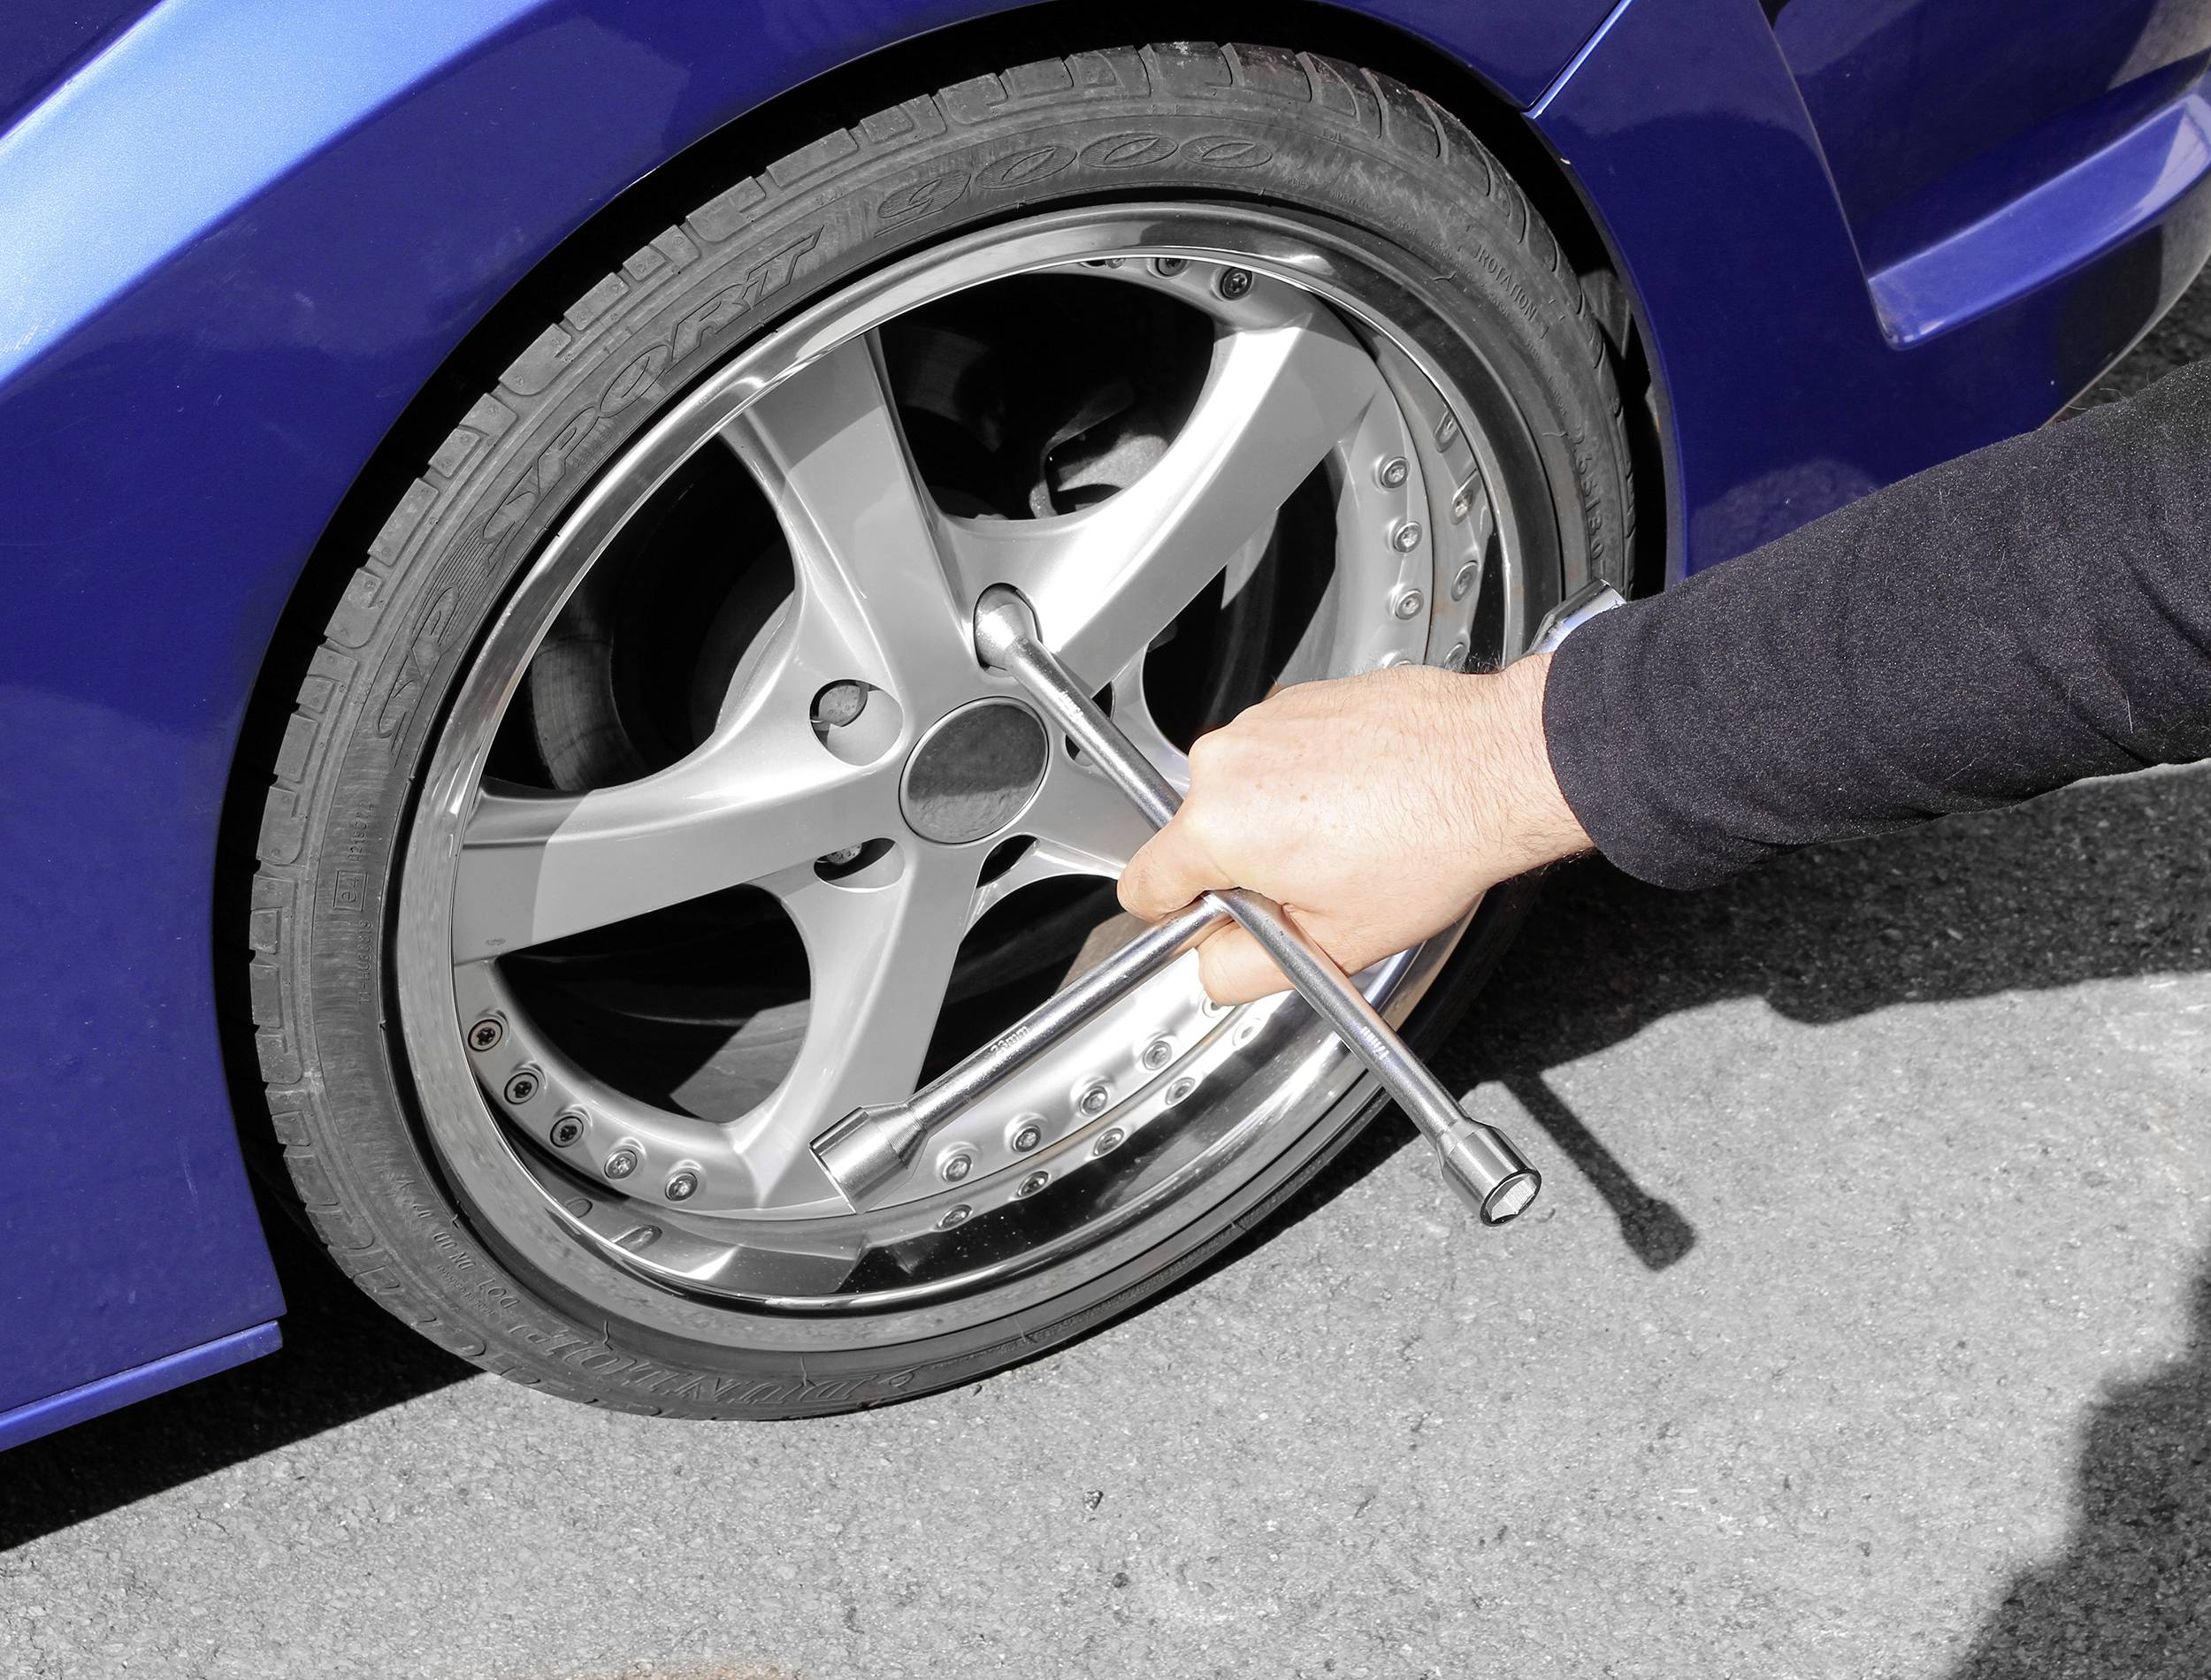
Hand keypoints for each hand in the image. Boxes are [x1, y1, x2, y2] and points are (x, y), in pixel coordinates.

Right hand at [1117, 656, 1590, 1001]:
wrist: (1496, 763)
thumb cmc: (1432, 841)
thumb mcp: (1334, 945)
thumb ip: (1246, 970)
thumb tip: (1213, 967)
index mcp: (1219, 826)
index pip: (1144, 884)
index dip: (1177, 916)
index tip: (1210, 920)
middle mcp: (1227, 761)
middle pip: (1197, 835)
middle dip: (1242, 866)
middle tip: (1312, 885)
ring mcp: (1262, 721)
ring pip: (1239, 793)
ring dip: (1276, 820)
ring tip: (1349, 837)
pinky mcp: (1298, 699)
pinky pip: (1276, 755)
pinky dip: (1306, 779)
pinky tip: (1360, 800)